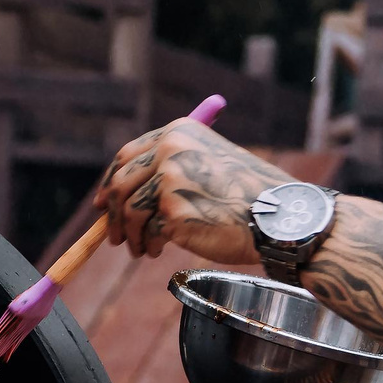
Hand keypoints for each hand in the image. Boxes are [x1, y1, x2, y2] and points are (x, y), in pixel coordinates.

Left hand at [93, 119, 290, 261]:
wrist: (278, 216)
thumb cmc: (249, 196)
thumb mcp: (211, 162)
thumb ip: (175, 167)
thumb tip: (130, 192)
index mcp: (179, 131)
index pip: (127, 156)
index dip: (110, 182)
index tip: (103, 203)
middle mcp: (171, 148)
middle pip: (120, 183)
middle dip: (112, 214)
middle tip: (113, 236)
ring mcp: (170, 177)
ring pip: (129, 211)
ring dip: (130, 235)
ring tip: (141, 250)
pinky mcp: (173, 208)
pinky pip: (148, 230)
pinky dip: (148, 244)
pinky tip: (159, 250)